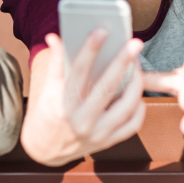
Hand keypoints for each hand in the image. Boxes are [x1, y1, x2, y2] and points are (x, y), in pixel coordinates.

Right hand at [20, 31, 146, 166]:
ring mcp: (96, 134)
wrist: (44, 151)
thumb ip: (55, 62)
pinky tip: (136, 93)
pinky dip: (138, 107)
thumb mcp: (46, 90)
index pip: (79, 72)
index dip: (90, 49)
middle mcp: (80, 121)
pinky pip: (132, 125)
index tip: (102, 31)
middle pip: (107, 87)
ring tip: (136, 66)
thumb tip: (54, 37)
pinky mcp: (107, 143)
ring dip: (135, 84)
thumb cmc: (45, 115)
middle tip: (135, 43)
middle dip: (123, 62)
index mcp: (62, 104)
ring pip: (126, 106)